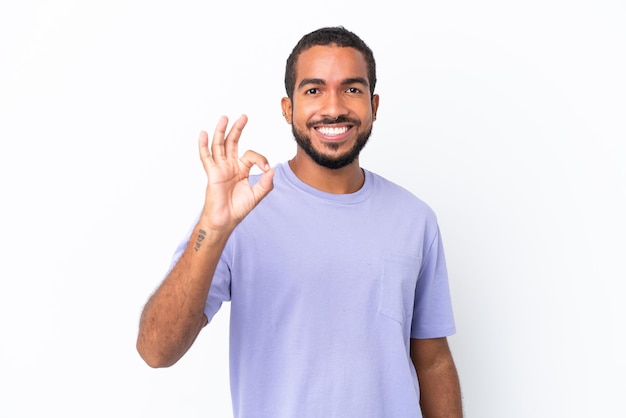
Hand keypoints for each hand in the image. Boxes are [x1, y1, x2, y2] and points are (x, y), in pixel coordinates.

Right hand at [198, 114, 273, 231]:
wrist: (225, 220)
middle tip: (243, 116)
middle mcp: (230, 165)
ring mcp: (220, 168)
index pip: (251, 155)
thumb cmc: (238, 208)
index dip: (260, 158)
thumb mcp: (257, 195)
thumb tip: (272, 169)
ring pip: (219, 146)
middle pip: (233, 143)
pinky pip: (206, 157)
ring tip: (224, 118)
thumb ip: (266, 183)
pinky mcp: (212, 173)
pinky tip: (203, 134)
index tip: (265, 168)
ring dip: (222, 132)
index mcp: (241, 169)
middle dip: (238, 129)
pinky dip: (203, 146)